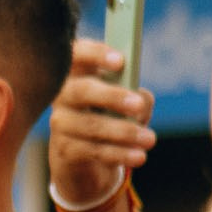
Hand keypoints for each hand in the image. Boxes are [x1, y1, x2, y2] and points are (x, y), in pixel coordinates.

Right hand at [49, 37, 154, 207]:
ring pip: (89, 125)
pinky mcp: (64, 149)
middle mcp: (63, 95)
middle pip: (81, 91)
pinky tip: (138, 155)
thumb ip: (136, 96)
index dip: (95, 54)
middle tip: (138, 106)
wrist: (85, 157)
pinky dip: (119, 153)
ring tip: (150, 139)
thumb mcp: (126, 101)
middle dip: (111, 97)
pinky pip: (92, 150)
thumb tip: (140, 101)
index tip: (121, 61)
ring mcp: (61, 122)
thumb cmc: (109, 116)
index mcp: (79, 73)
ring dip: (123, 132)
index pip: (76, 54)